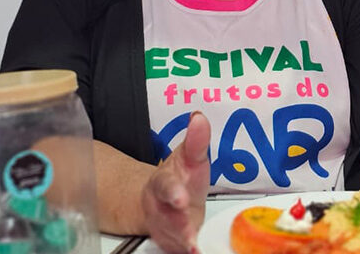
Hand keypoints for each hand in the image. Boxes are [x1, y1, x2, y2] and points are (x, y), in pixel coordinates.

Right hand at [140, 111, 210, 252]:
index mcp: (164, 182)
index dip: (172, 192)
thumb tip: (199, 118)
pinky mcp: (171, 241)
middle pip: (166, 216)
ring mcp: (164, 226)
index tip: (180, 198)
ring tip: (193, 246)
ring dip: (182, 241)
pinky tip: (196, 252)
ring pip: (171, 235)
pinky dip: (185, 250)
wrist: (162, 201)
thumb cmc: (180, 177)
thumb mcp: (189, 157)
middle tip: (188, 233)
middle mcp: (160, 206)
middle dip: (177, 223)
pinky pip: (177, 248)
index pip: (165, 185)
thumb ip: (196, 141)